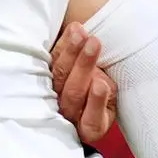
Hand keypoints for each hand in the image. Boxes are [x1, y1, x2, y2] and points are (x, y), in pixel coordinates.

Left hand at [51, 22, 118, 144]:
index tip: (101, 85)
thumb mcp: (112, 100)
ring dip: (71, 51)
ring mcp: (53, 95)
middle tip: (94, 43)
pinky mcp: (45, 76)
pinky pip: (51, 60)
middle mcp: (68, 115)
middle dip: (84, 66)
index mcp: (90, 127)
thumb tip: (100, 83)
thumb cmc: (106, 98)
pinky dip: (63, 43)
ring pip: (59, 74)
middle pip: (73, 93)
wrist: (88, 83)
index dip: (95, 103)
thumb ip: (107, 94)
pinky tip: (73, 30)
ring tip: (81, 33)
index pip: (92, 121)